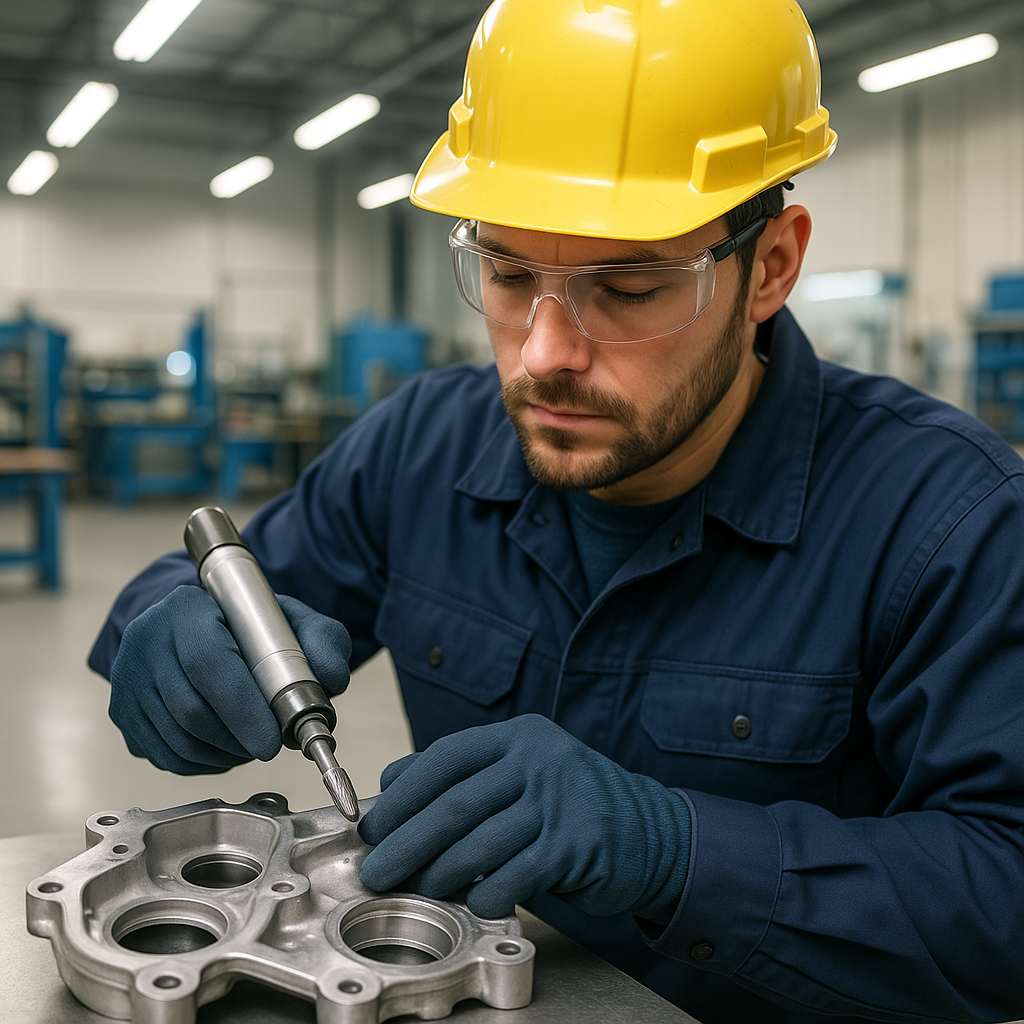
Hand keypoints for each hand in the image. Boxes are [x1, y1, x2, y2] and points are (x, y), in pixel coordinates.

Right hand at [108, 585, 351, 773]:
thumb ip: (322, 642)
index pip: (207, 662)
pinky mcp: (123, 711)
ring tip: (251, 744)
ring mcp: (128, 678)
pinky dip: (202, 763)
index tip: (272, 739)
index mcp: (186, 607)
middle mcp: (146, 639)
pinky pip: (163, 755)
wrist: (201, 625)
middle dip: (238, 739)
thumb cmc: (248, 626)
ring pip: (176, 738)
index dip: (242, 707)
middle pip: (190, 709)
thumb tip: (332, 680)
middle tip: (268, 746)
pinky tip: (226, 749)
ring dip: (223, 754)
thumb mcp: (292, 620)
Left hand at [358, 714, 690, 921]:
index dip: (403, 795)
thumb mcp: (521, 771)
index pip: (446, 757)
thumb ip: (464, 774)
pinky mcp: (576, 846)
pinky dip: (485, 894)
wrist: (649, 830)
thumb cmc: (567, 804)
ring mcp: (560, 801)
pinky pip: (514, 876)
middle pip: (456, 804)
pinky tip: (473, 902)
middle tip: (378, 869)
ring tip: (422, 887)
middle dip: (408, 842)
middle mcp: (539, 760)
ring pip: (480, 844)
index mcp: (518, 736)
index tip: (373, 826)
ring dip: (441, 873)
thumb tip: (391, 784)